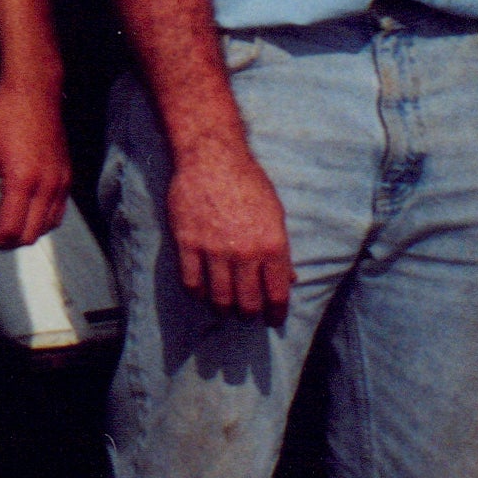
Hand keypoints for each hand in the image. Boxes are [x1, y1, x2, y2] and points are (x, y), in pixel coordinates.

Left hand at [0, 75, 70, 251]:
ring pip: (45, 228)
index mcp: (24, 180)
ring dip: (22, 234)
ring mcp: (61, 183)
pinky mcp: (66, 178)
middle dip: (4, 242)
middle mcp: (48, 186)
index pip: (8, 230)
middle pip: (28, 235)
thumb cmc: (6, 115)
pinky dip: (40, 222)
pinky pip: (57, 213)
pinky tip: (22, 213)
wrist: (34, 92)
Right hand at [166, 137, 291, 322]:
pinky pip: (191, 281)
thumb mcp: (275, 214)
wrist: (212, 158)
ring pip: (219, 297)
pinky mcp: (188, 244)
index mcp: (272, 246)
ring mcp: (214, 250)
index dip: (276, 313)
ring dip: (223, 308)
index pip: (277, 295)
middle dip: (249, 315)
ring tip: (224, 308)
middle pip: (247, 303)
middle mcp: (245, 253)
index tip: (273, 319)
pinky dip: (197, 293)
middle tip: (246, 315)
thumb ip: (281, 250)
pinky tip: (201, 292)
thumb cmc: (248, 183)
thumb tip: (289, 279)